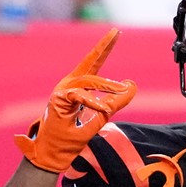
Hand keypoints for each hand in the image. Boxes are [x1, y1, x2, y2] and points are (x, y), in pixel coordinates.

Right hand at [15, 28, 136, 172]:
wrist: (53, 155)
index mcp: (78, 87)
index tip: (116, 32)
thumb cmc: (72, 137)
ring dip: (107, 85)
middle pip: (89, 61)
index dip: (105, 47)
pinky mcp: (57, 101)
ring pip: (88, 81)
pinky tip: (105, 108)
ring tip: (123, 89)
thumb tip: (132, 86)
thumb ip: (115, 102)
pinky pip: (79, 97)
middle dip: (103, 46)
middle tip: (117, 32)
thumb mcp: (100, 118)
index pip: (94, 64)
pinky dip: (93, 102)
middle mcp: (70, 85)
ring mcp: (62, 91)